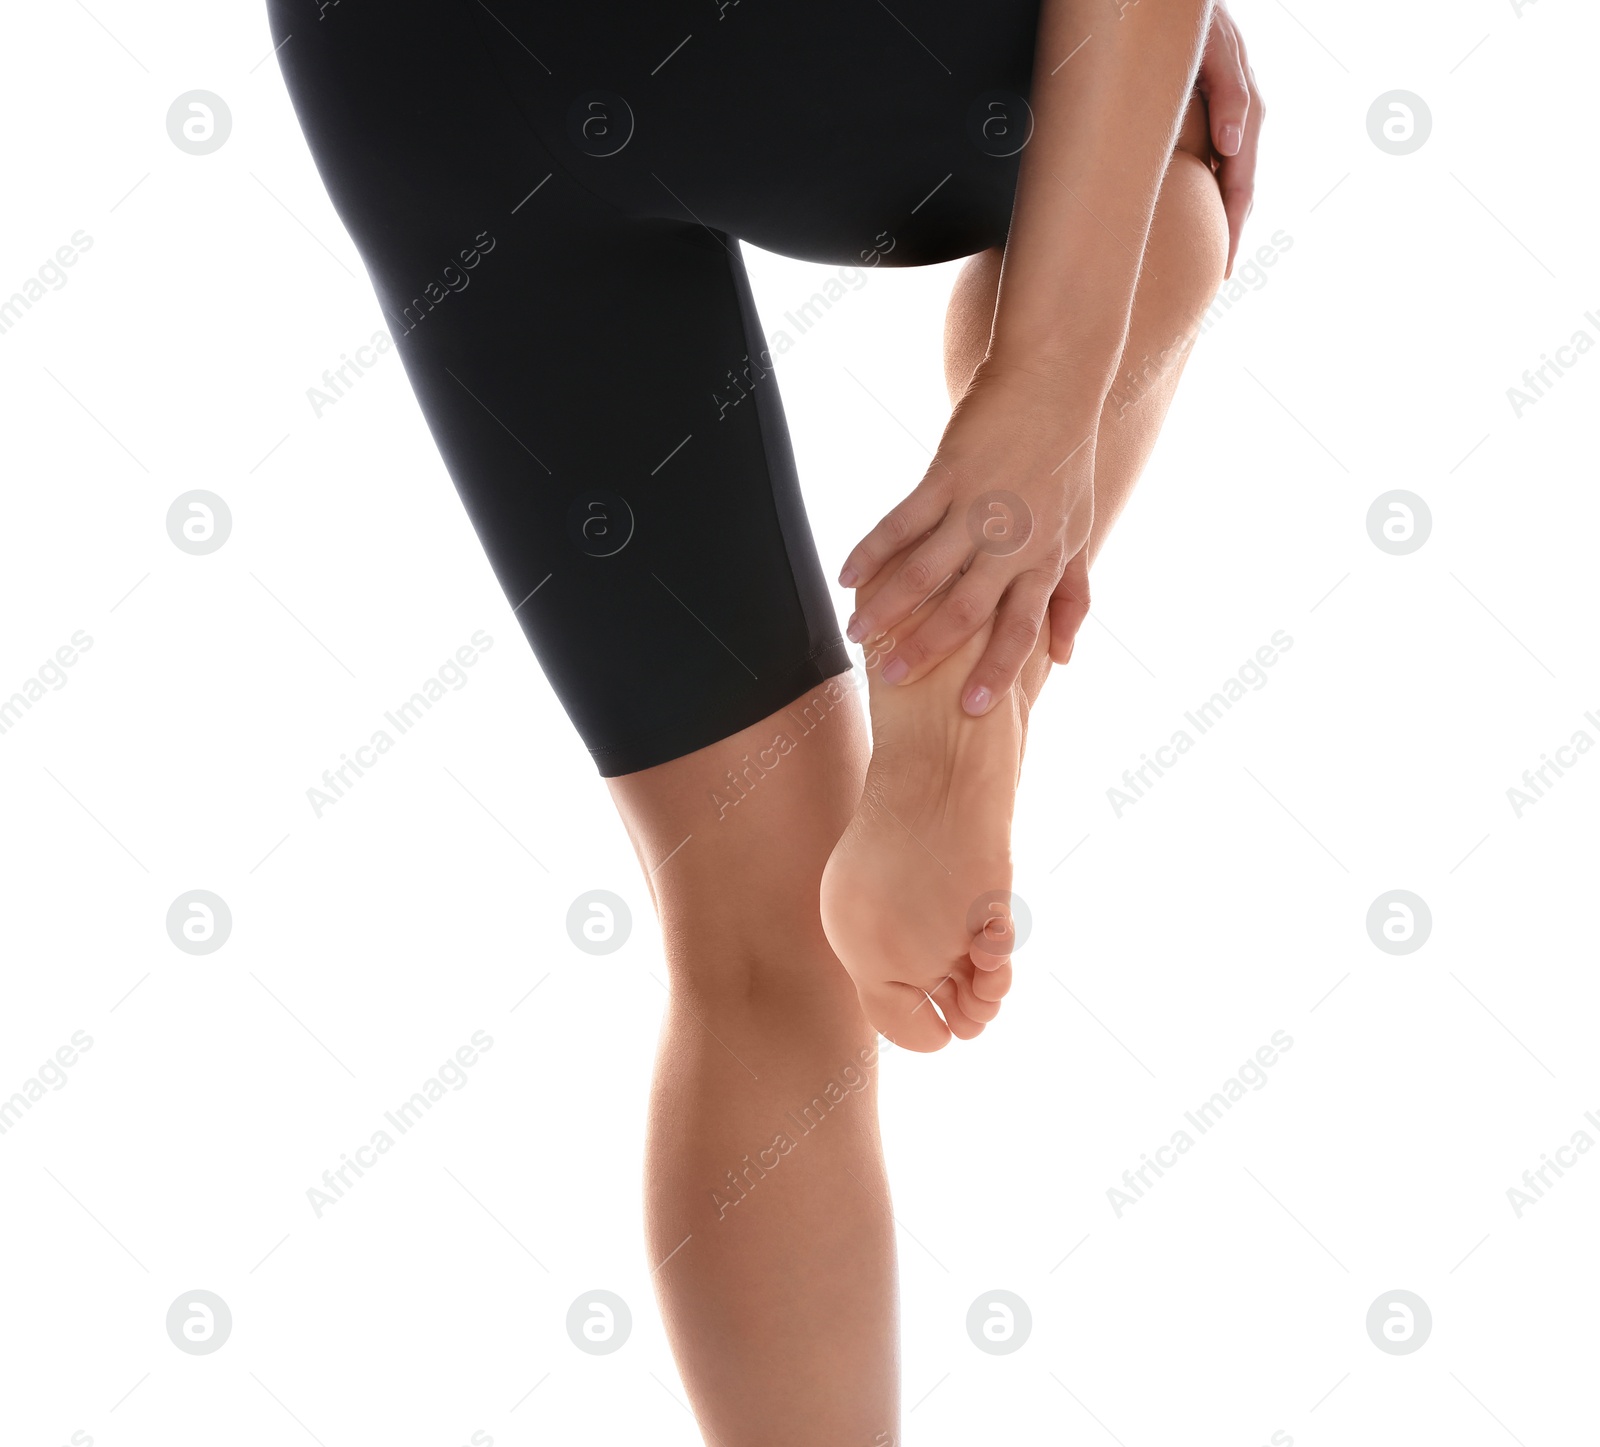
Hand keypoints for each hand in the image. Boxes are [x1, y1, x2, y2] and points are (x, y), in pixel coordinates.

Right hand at [838, 357, 1095, 713]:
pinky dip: (872, 549)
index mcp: (1045, 559)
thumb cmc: (1066, 461)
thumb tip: (1065, 658)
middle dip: (927, 650)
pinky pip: (902, 520)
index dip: (998, 670)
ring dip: (887, 606)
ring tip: (856, 636)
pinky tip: (844, 575)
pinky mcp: (948, 472)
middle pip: (966, 609)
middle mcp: (1014, 539)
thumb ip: (1070, 598)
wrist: (1056, 380)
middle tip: (891, 682)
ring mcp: (979, 505)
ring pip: (926, 571)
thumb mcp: (1079, 533)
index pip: (1021, 628)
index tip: (972, 709)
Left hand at [1196, 0, 1264, 277]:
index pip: (1241, 184)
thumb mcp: (1212, 50)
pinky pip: (1217, 159)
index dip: (1233, 228)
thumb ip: (1226, 92)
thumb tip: (1233, 146)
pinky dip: (1214, 186)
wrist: (1177, 5)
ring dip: (1224, 212)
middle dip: (1231, 230)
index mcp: (1243, 112)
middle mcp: (1239, 118)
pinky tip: (1202, 205)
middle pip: (1239, 187)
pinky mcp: (1211, 111)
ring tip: (1215, 250)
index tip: (1224, 266)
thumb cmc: (1192, 22)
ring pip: (1229, 175)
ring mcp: (1227, 116)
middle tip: (1220, 273)